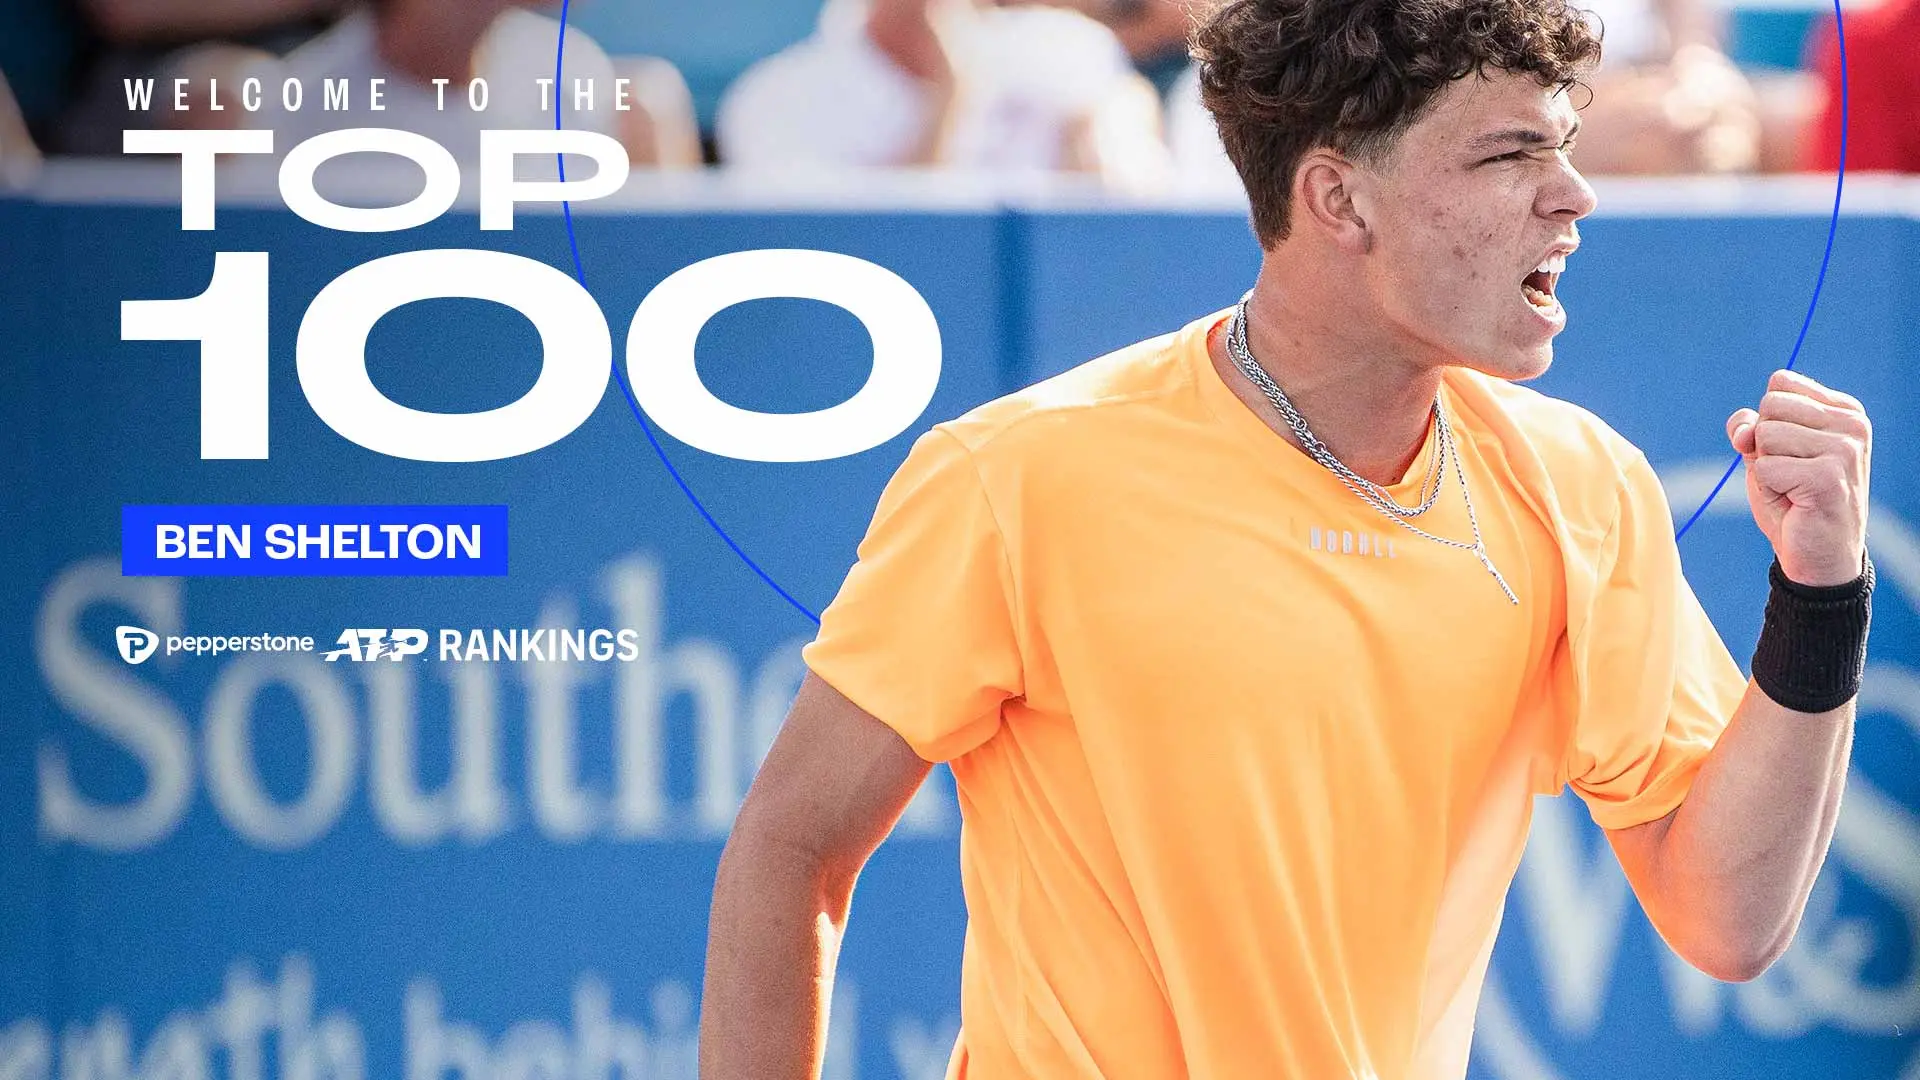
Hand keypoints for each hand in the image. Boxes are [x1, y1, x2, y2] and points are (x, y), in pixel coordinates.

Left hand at [1726, 370, 1870, 586]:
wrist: (1817, 554)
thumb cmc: (1792, 500)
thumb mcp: (1765, 454)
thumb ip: (1748, 428)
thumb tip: (1743, 429)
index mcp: (1844, 410)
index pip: (1780, 383)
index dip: (1766, 419)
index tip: (1788, 451)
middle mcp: (1852, 424)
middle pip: (1770, 406)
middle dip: (1765, 444)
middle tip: (1790, 475)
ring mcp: (1844, 450)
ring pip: (1765, 436)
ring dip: (1767, 469)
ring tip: (1793, 489)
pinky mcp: (1828, 477)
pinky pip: (1765, 467)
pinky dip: (1769, 488)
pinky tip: (1795, 502)